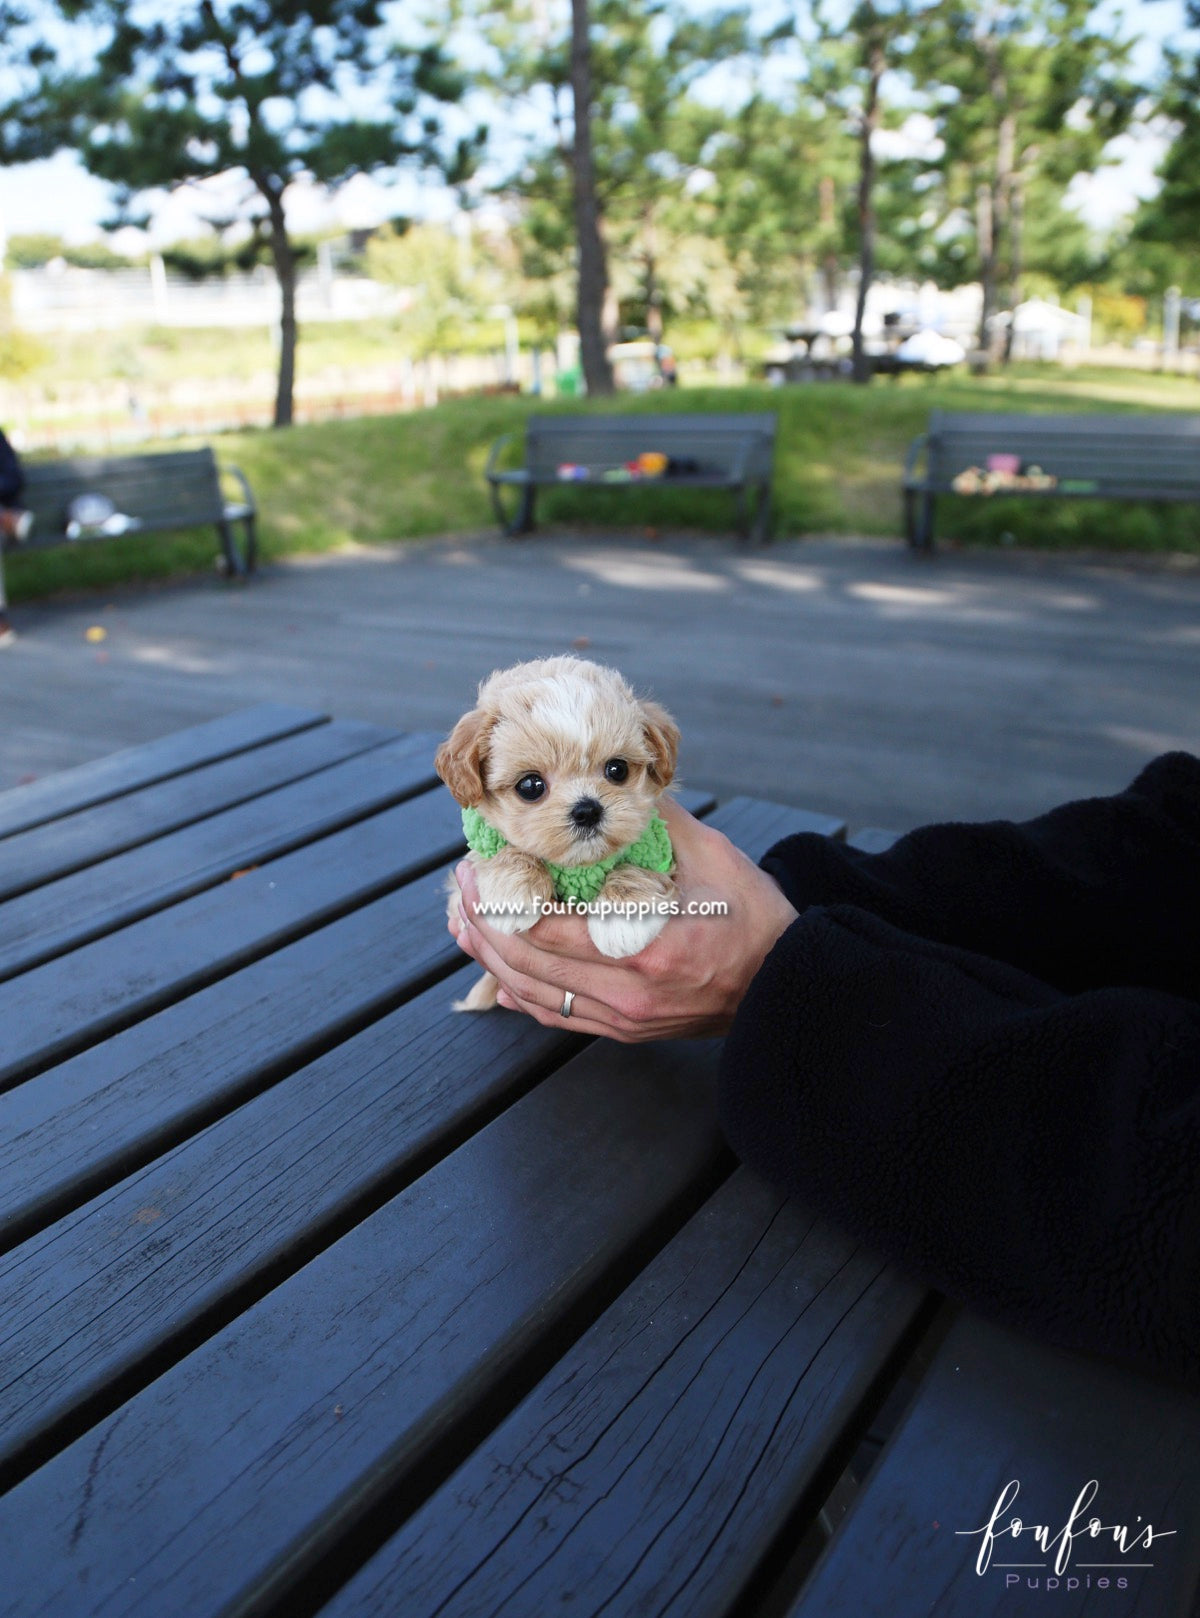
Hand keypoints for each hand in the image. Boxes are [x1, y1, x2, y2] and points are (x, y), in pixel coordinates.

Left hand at [447, 797, 797, 1041]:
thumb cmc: (755, 921)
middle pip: (528, 963)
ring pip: (533, 993)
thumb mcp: (714, 858)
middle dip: (484, 922)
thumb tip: (616, 784)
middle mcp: (629, 991)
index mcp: (648, 944)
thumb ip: (660, 821)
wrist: (788, 987)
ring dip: (491, 957)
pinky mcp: (626, 1031)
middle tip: (461, 886)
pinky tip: (498, 971)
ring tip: (465, 923)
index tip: (478, 865)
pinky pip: (557, 1016)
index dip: (501, 899)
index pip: (548, 927)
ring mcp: (625, 1018)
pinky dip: (521, 993)